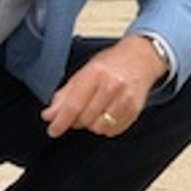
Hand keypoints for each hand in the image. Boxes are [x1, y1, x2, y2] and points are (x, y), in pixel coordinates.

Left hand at [40, 36, 166, 138]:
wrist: (140, 59)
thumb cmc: (110, 65)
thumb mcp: (84, 73)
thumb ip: (64, 95)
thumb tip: (49, 115)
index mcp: (95, 73)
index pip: (74, 105)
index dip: (60, 121)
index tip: (53, 130)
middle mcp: (112, 85)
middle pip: (85, 119)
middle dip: (76, 121)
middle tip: (78, 112)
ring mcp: (125, 98)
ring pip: (99, 127)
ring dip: (91, 125)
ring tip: (93, 112)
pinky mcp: (134, 110)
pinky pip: (113, 130)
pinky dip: (105, 127)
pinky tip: (105, 115)